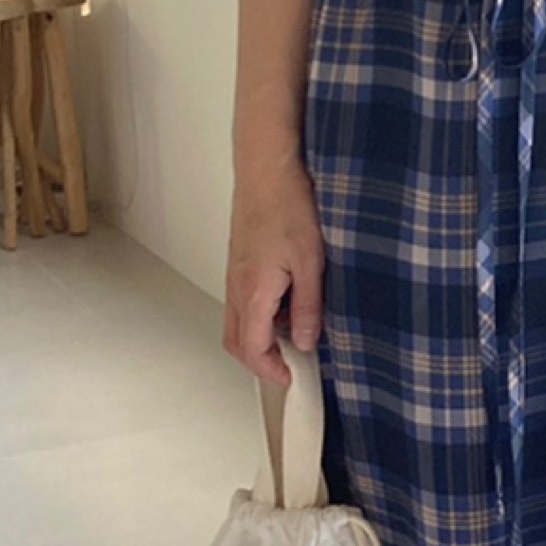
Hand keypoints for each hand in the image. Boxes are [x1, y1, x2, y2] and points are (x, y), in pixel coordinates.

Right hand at [225, 145, 325, 387]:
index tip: (292, 377)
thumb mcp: (311, 262)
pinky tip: (287, 302)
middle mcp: (237, 287)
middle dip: (260, 361)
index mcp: (253, 293)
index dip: (271, 370)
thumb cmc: (288, 207)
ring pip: (238, 321)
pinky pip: (242, 300)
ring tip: (295, 332)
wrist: (266, 168)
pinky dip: (259, 314)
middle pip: (236, 342)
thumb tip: (306, 341)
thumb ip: (308, 307)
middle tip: (290, 365)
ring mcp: (234, 274)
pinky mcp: (239, 261)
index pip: (252, 349)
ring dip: (260, 336)